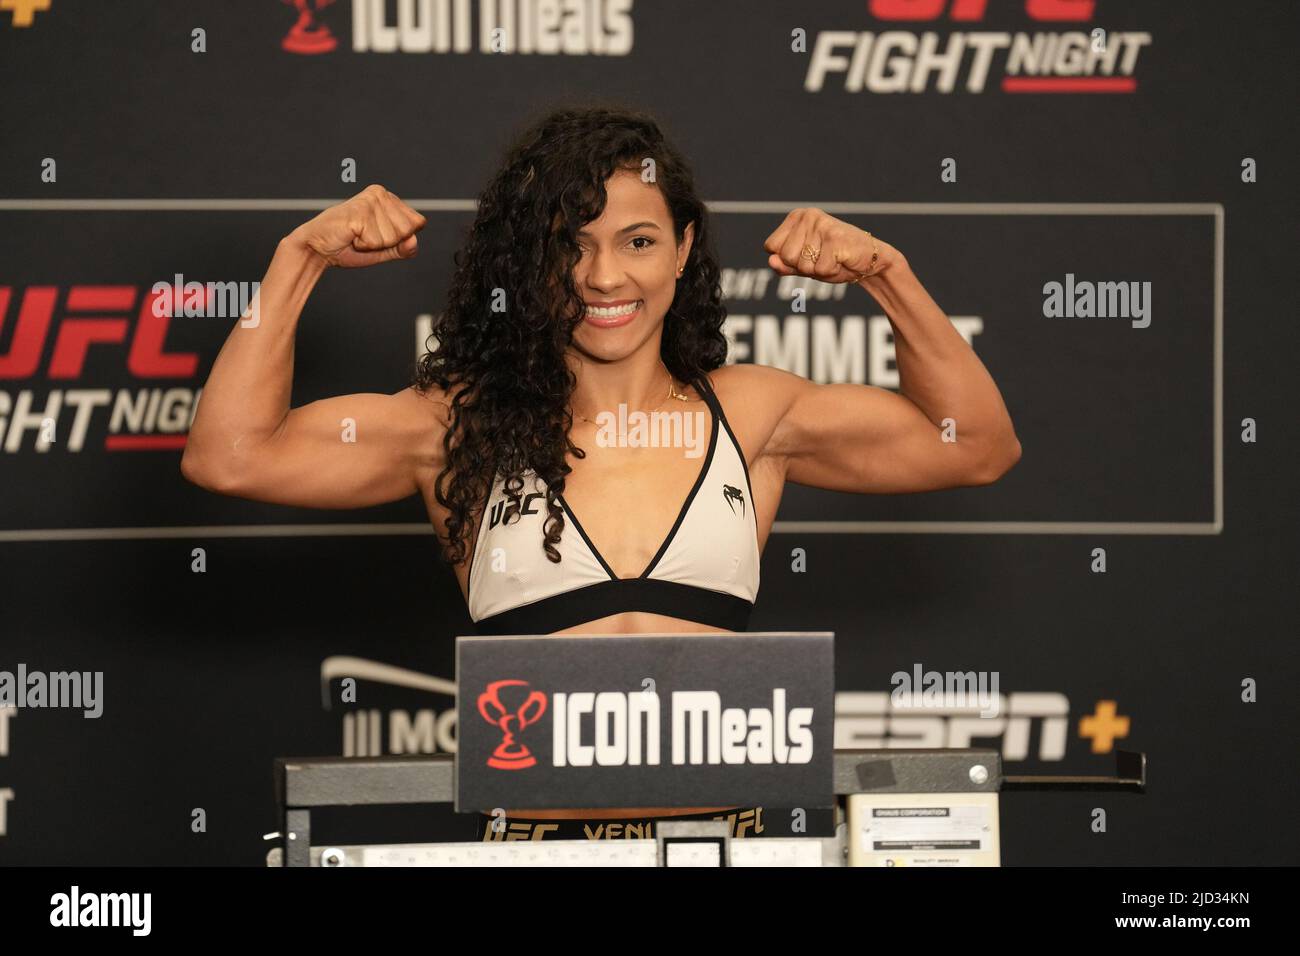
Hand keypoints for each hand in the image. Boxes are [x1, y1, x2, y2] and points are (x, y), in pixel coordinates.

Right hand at [289, 184, 426, 268]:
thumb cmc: (350, 246)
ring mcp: (370, 201)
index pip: (418, 223)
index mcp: (389, 198)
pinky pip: (377, 242)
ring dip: (374, 245)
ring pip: (393, 238)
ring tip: (357, 235)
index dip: (400, 239)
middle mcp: (381, 194)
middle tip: (366, 237)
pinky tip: (351, 235)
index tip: (378, 236)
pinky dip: (364, 246)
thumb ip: (404, 248)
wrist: (318, 248)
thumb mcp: (384, 250)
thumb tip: (413, 241)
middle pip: (408, 231)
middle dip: (388, 243)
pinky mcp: (360, 212)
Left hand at [763, 207, 894, 282]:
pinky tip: (841, 260)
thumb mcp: (804, 265)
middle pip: (786, 256)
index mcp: (796, 217)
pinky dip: (831, 272)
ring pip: (802, 265)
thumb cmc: (835, 260)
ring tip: (833, 259)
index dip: (788, 260)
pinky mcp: (834, 237)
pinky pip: (820, 270)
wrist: (869, 261)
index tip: (808, 255)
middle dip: (804, 266)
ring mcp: (821, 225)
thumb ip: (784, 265)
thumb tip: (771, 260)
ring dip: (819, 270)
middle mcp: (807, 216)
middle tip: (823, 258)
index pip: (770, 247)